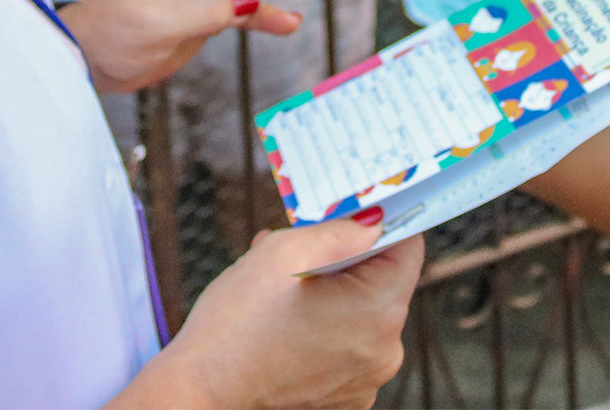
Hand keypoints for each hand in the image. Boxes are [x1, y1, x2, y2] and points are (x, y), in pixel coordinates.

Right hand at [115, 217, 422, 408]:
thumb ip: (339, 230)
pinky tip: (289, 329)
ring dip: (335, 298)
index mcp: (378, 310)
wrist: (201, 392)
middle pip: (384, 283)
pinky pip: (350, 349)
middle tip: (302, 258)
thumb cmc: (235, 325)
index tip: (353, 218)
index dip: (381, 224)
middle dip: (348, 263)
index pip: (408, 248)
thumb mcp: (282, 252)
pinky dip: (328, 333)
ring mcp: (368, 380)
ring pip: (364, 316)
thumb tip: (373, 220)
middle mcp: (385, 351)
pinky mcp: (348, 398)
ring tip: (286, 296)